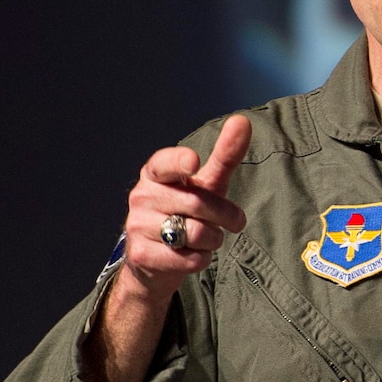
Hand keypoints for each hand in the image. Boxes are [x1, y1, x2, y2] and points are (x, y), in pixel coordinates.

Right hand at [119, 113, 251, 301]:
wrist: (155, 260)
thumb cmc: (185, 213)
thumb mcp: (206, 184)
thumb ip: (224, 156)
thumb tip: (243, 121)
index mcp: (156, 174)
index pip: (164, 163)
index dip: (180, 162)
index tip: (194, 162)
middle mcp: (142, 196)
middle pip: (198, 203)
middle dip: (227, 216)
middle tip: (235, 221)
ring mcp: (138, 225)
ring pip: (197, 233)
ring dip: (214, 240)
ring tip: (205, 239)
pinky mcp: (142, 255)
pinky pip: (190, 258)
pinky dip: (201, 259)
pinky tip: (190, 254)